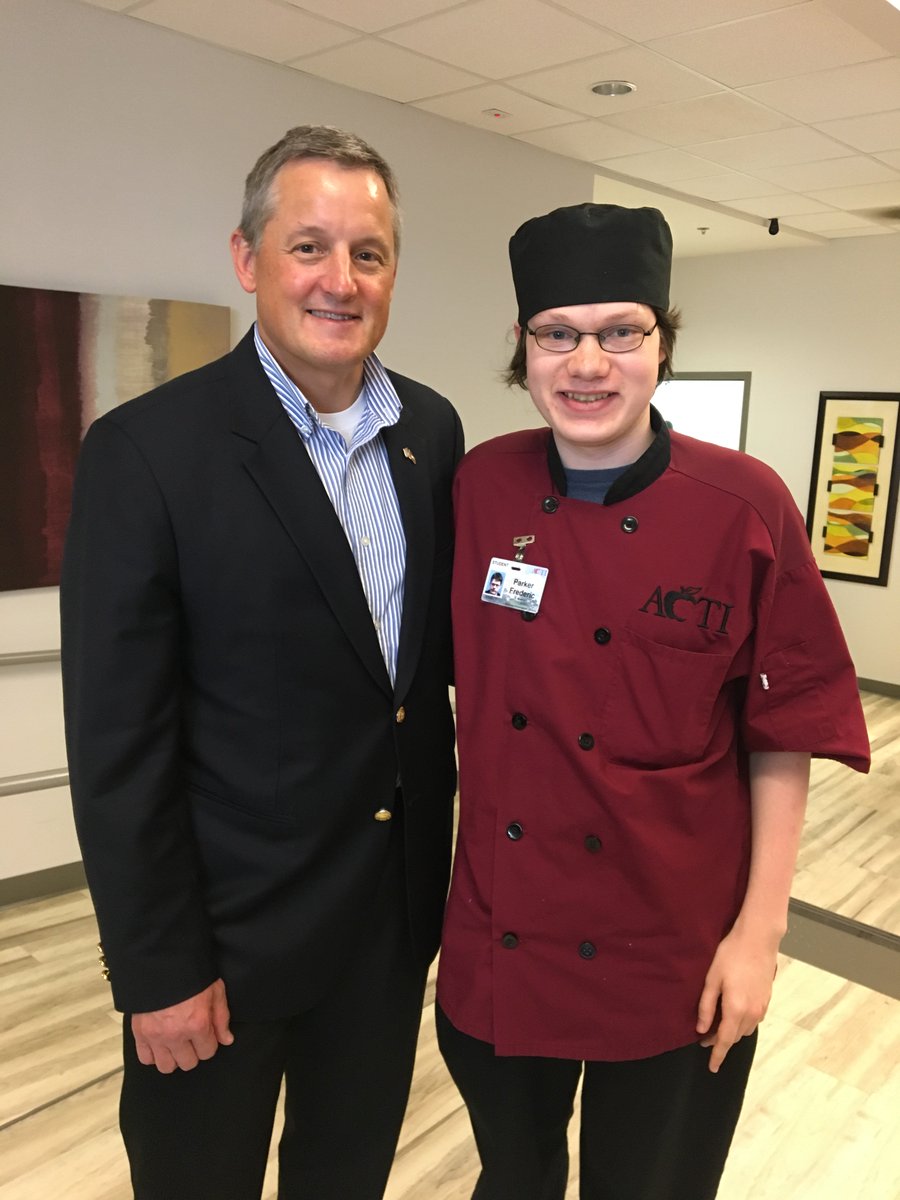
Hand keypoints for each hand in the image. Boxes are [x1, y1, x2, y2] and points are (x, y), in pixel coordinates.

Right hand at [132, 978, 232, 1073]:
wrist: (161, 961)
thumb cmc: (191, 973)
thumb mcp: (215, 990)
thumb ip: (221, 1017)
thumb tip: (226, 1040)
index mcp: (197, 1024)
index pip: (208, 1052)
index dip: (209, 1043)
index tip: (206, 1034)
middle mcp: (176, 1035)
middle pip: (188, 1063)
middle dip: (193, 1052)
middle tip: (191, 1037)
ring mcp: (155, 1036)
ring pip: (166, 1067)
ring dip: (173, 1057)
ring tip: (175, 1043)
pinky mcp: (139, 1033)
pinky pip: (145, 1059)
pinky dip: (153, 1055)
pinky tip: (159, 1043)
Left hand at [696, 930, 776, 1073]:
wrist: (758, 940)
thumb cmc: (731, 955)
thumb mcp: (712, 979)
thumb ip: (706, 1006)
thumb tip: (701, 1029)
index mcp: (735, 1009)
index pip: (725, 1041)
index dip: (717, 1055)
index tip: (712, 1067)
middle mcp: (751, 1013)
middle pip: (735, 1037)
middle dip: (721, 1041)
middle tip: (705, 1037)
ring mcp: (761, 1007)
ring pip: (745, 1030)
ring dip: (732, 1032)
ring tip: (718, 1026)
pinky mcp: (766, 1000)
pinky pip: (753, 1020)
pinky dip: (742, 1024)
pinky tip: (734, 1014)